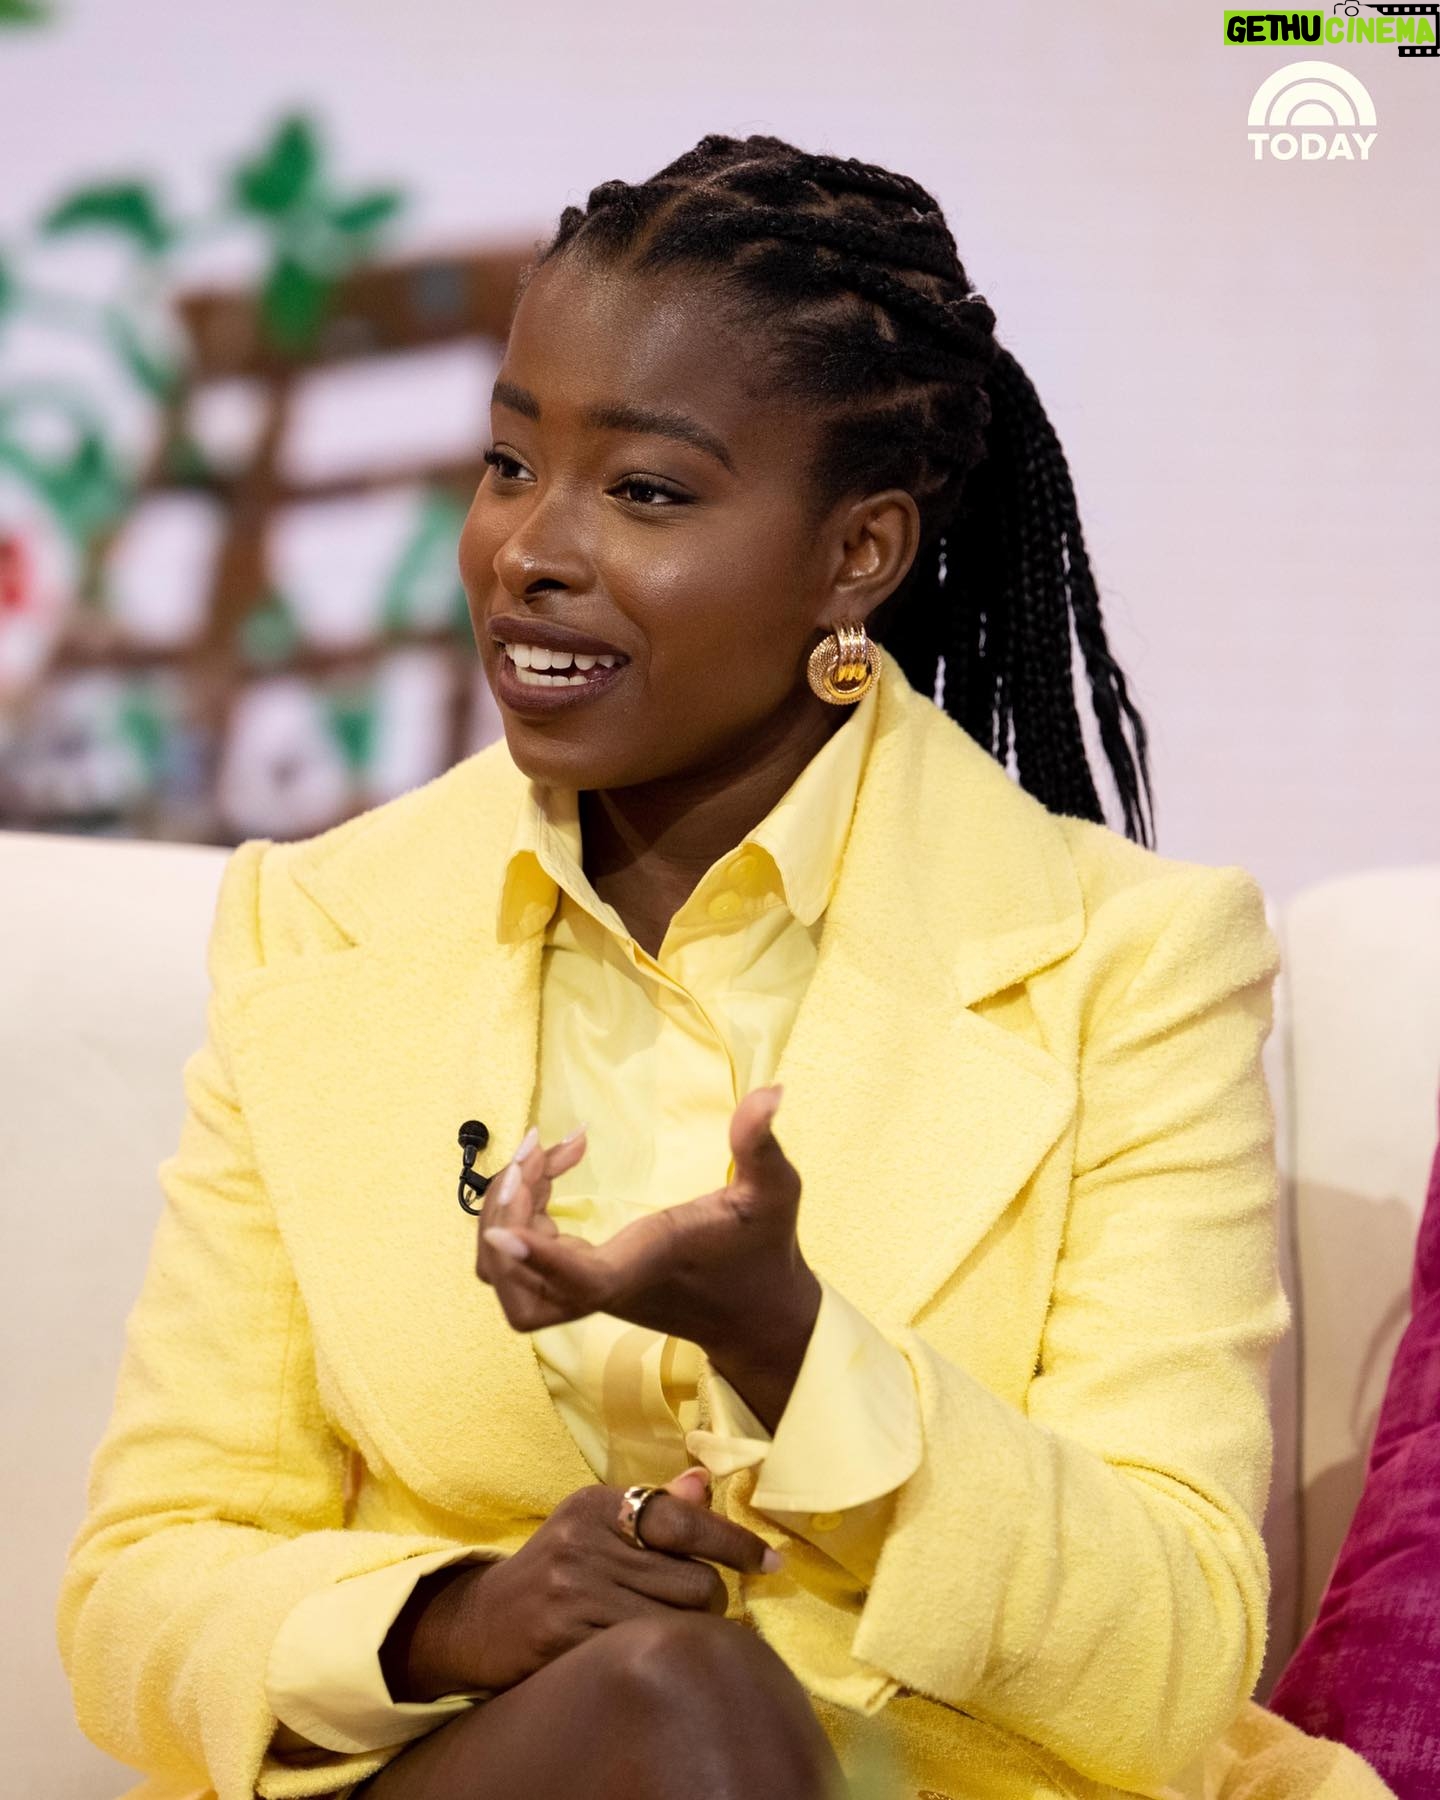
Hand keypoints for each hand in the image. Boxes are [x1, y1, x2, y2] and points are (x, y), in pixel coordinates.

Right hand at [384, 1469, 780, 1697]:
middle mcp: (585, 1542)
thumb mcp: (594, 1525)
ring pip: (678, 1620)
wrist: (479, 1624)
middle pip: (692, 1579)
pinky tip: (654, 1654)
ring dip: (694, 1633)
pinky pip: (644, 1650)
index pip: (682, 1517)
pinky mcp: (566, 1639)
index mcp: (596, 1504)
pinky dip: (661, 1654)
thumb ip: (651, 1506)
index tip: (771, 1562)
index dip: (734, 1543)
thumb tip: (703, 1479)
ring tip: (681, 1632)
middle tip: (701, 1609)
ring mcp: (574, 1592)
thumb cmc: (554, 1570)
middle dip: (711, 1600)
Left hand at [474, 1087, 819, 1402]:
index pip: (583, 1281)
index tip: (502, 1230)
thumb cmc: (763, 1250)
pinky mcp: (580, 1280)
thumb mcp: (774, 1191)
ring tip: (542, 1151)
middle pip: (518, 1280)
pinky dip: (520, 1214)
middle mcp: (607, 1285)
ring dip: (505, 1210)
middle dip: (507, 1212)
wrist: (755, 1314)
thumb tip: (769, 1091)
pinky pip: (521, 1259)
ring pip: (506, 1274)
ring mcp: (587, 1289)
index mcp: (648, 1263)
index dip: (538, 1257)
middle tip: (538, 1150)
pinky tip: (554, 1168)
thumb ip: (761, 1143)